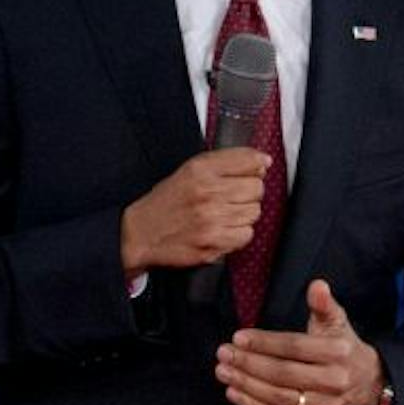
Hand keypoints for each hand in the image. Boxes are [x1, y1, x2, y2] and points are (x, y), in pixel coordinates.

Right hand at [120, 148, 270, 273]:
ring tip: (222, 215)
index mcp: (200, 170)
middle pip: (256, 188)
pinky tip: (221, 229)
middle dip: (247, 193)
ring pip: (254, 212)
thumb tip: (264, 162)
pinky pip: (246, 235)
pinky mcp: (212, 243)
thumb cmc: (165, 203)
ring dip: (242, 214)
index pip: (249, 161)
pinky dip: (238, 234)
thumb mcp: (189, 171)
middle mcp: (206, 192)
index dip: (254, 168)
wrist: (140, 234)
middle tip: (229, 198)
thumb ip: (226, 162)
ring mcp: (210, 219)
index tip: (253, 172)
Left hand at [214, 279, 385, 404]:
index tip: (237, 337)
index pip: (295, 347)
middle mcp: (335, 380)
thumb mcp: (337, 321)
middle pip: (284, 374)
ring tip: (224, 372)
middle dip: (249, 364)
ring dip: (247, 386)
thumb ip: (323, 304)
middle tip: (223, 354)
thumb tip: (316, 285)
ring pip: (281, 398)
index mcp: (339, 352)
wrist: (369, 382)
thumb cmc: (343, 346)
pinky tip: (234, 393)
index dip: (264, 343)